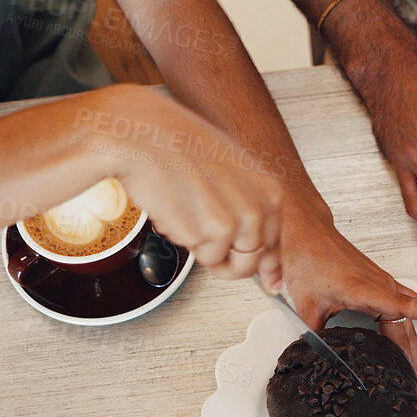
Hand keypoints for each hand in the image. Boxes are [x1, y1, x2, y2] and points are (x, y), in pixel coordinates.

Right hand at [87, 86, 286, 281]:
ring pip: (225, 264)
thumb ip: (250, 208)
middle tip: (207, 237)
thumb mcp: (231, 172)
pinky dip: (184, 242)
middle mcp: (259, 208)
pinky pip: (200, 258)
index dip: (268, 265)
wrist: (142, 135)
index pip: (275, 244)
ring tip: (189, 215)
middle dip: (229, 259)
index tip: (270, 281)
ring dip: (205, 251)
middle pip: (252, 262)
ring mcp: (235, 223)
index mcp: (270, 191)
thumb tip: (260, 251)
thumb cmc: (179, 146)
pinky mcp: (207, 234)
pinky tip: (176, 210)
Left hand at [264, 197, 416, 383]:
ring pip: (410, 313)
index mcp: (365, 290)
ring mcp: (383, 282)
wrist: (308, 232)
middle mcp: (380, 285)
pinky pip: (407, 301)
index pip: (405, 306)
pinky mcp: (381, 282)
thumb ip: (318, 335)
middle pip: (407, 324)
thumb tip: (323, 356)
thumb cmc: (308, 259)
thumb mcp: (307, 305)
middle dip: (415, 358)